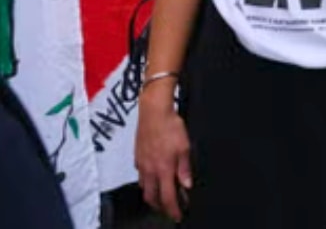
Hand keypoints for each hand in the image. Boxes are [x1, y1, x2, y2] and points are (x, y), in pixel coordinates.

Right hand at [135, 86, 191, 221]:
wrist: (153, 111)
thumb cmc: (170, 126)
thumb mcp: (184, 147)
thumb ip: (185, 168)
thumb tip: (187, 184)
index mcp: (163, 169)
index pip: (167, 197)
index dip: (173, 209)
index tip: (178, 215)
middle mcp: (149, 170)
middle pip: (152, 197)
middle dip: (161, 207)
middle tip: (170, 208)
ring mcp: (141, 164)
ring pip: (144, 187)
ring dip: (153, 194)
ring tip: (163, 194)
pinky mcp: (137, 156)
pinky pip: (141, 175)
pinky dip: (148, 181)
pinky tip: (155, 175)